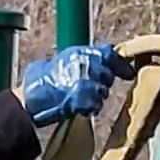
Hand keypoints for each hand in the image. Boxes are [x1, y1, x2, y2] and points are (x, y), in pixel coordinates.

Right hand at [19, 43, 134, 126]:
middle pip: (107, 74)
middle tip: (90, 88)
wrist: (30, 98)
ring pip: (103, 91)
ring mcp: (85, 82)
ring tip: (81, 98)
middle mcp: (85, 64)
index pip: (109, 53)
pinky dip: (90, 108)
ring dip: (95, 96)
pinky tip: (80, 107)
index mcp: (80, 52)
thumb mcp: (61, 60)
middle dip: (102, 82)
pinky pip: (95, 105)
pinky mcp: (83, 99)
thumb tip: (102, 57)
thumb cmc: (41, 81)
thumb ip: (81, 59)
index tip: (128, 72)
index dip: (121, 64)